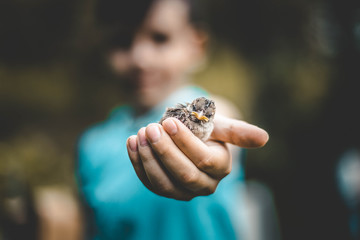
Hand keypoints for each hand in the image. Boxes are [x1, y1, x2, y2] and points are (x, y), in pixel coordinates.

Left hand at [126, 115, 268, 200]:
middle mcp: (205, 185)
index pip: (202, 159)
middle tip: (150, 128)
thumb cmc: (206, 128)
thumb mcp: (219, 125)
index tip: (168, 121)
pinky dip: (137, 163)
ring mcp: (183, 191)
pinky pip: (150, 183)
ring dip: (148, 159)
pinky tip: (131, 143)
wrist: (189, 135)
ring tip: (138, 134)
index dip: (185, 142)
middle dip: (165, 152)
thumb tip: (264, 138)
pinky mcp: (165, 190)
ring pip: (165, 184)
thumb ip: (238, 132)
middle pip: (184, 175)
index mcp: (220, 167)